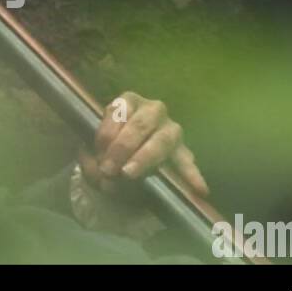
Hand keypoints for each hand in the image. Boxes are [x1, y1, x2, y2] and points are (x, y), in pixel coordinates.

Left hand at [78, 91, 208, 196]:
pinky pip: (187, 161)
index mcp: (128, 101)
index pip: (117, 112)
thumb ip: (92, 161)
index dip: (106, 135)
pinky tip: (199, 188)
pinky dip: (192, 175)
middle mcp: (153, 109)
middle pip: (140, 124)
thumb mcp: (95, 150)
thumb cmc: (109, 148)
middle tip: (110, 169)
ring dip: (144, 158)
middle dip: (122, 147)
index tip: (97, 156)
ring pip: (162, 140)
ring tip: (130, 174)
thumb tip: (101, 176)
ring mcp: (170, 129)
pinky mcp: (182, 149)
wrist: (127, 157)